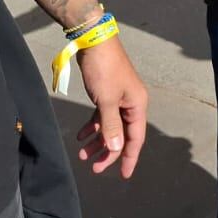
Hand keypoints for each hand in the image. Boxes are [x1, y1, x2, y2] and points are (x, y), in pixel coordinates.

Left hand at [74, 38, 148, 177]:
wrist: (94, 41)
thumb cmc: (104, 70)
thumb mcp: (106, 100)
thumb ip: (111, 126)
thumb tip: (117, 148)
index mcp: (137, 105)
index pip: (135, 138)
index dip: (129, 158)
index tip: (123, 176)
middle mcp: (131, 103)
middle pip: (122, 134)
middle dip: (109, 152)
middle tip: (94, 168)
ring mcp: (119, 98)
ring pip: (110, 126)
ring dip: (98, 140)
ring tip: (83, 153)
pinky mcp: (106, 93)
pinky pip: (101, 116)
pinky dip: (92, 126)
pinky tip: (80, 135)